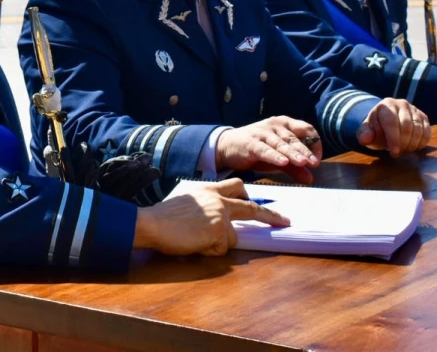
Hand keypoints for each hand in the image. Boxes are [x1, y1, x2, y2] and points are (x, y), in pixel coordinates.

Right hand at [132, 178, 287, 256]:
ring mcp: (221, 215)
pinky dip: (208, 250)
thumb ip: (205, 205)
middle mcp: (218, 198)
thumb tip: (217, 220)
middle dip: (270, 215)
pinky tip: (193, 243)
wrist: (152, 222)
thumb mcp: (187, 201)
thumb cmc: (163, 215)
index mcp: (209, 188)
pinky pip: (221, 249)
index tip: (260, 201)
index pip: (236, 186)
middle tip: (284, 221)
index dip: (248, 195)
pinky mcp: (219, 231)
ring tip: (193, 238)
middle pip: (251, 207)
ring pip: (232, 236)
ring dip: (216, 242)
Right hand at [214, 116, 321, 183]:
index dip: (314, 143)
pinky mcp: (251, 143)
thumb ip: (294, 168)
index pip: (306, 129)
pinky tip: (282, 162)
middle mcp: (274, 125)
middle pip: (293, 138)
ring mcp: (262, 133)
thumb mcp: (278, 159)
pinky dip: (274, 156)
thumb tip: (310, 179)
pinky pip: (265, 150)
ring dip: (292, 153)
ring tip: (303, 162)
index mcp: (284, 124)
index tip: (317, 159)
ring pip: (280, 143)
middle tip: (314, 163)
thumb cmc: (257, 150)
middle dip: (305, 151)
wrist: (227, 146)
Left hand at [356, 98, 430, 156]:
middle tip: (398, 153)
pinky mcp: (423, 117)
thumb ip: (365, 135)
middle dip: (403, 143)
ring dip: (412, 144)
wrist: (386, 124)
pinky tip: (413, 147)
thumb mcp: (367, 133)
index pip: (391, 122)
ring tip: (404, 151)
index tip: (394, 152)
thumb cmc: (376, 130)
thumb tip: (365, 139)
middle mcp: (401, 104)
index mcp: (386, 105)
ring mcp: (414, 109)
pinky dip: (421, 142)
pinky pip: (427, 132)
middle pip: (407, 127)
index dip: (393, 139)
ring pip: (418, 130)